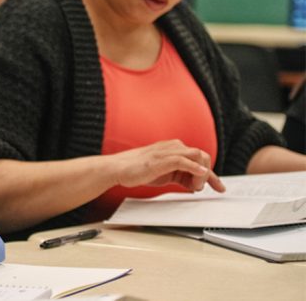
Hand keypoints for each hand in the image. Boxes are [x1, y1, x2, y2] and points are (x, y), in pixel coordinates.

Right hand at [110, 140, 224, 192]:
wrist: (118, 168)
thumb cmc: (137, 170)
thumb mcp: (164, 173)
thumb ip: (180, 175)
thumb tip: (194, 184)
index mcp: (174, 149)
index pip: (199, 159)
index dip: (211, 174)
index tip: (219, 187)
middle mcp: (173, 147)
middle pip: (202, 155)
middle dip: (208, 174)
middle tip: (203, 189)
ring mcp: (167, 151)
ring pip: (197, 156)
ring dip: (202, 173)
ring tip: (196, 187)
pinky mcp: (161, 159)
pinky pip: (183, 160)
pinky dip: (194, 168)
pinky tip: (199, 175)